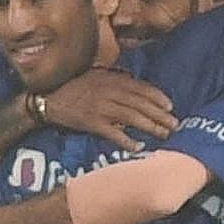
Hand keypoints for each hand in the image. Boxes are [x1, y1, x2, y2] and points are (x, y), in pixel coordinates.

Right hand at [45, 68, 178, 152]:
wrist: (48, 99)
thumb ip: (114, 80)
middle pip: (140, 103)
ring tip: (163, 134)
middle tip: (175, 124)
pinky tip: (137, 146)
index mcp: (110, 79)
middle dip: (159, 114)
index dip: (157, 97)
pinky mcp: (91, 122)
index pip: (140, 87)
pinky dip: (126, 140)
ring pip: (131, 117)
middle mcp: (108, 91)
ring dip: (149, 126)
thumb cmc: (72, 88)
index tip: (170, 106)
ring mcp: (100, 107)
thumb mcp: (94, 76)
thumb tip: (134, 85)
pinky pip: (113, 133)